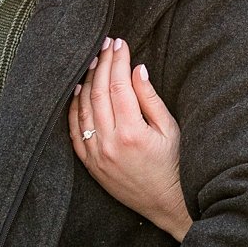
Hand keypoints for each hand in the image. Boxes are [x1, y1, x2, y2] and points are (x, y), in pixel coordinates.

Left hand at [70, 38, 191, 240]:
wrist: (164, 203)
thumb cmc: (173, 165)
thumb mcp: (170, 130)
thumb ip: (151, 99)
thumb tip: (136, 70)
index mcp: (132, 132)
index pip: (118, 85)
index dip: (117, 61)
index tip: (120, 43)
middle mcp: (109, 143)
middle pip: (98, 92)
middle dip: (102, 64)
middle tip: (106, 45)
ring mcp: (95, 154)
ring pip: (82, 108)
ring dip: (86, 80)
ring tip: (93, 60)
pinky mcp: (89, 163)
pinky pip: (74, 129)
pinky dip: (74, 107)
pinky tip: (79, 90)